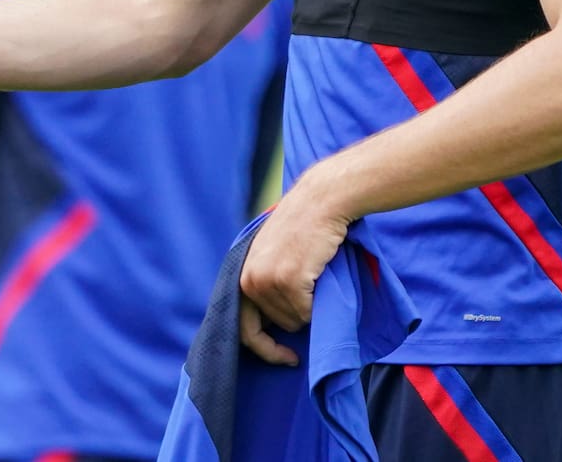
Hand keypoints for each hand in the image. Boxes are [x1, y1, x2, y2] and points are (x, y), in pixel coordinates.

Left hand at [237, 181, 351, 364]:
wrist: (320, 202)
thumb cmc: (303, 228)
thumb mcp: (269, 254)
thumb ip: (263, 283)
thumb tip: (271, 325)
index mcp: (241, 274)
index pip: (243, 327)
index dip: (264, 348)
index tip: (287, 358)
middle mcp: (248, 279)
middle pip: (275, 325)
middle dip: (295, 320)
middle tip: (311, 307)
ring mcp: (266, 280)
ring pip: (293, 321)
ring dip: (308, 310)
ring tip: (314, 280)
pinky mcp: (287, 279)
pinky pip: (306, 313)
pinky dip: (317, 305)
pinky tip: (319, 279)